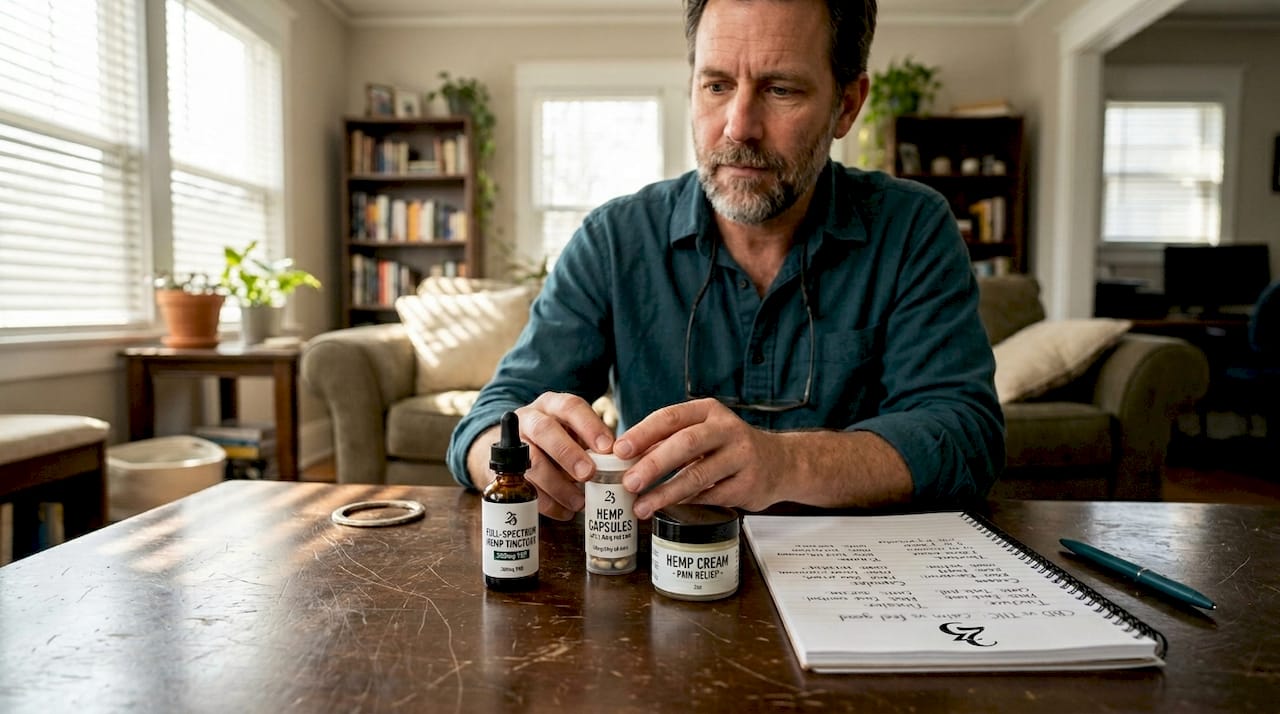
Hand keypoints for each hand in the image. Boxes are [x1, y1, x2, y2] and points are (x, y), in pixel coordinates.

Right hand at [469, 392, 614, 520]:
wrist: (511, 450)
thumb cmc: (556, 440)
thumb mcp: (572, 432)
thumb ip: (592, 444)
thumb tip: (619, 464)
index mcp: (552, 405)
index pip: (570, 406)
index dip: (589, 426)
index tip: (607, 448)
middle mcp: (530, 418)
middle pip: (544, 430)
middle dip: (568, 453)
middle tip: (588, 474)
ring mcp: (513, 443)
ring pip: (532, 462)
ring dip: (558, 485)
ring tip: (579, 502)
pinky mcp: (504, 470)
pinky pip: (524, 488)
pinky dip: (547, 503)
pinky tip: (565, 512)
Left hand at [612, 398, 792, 517]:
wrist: (780, 463)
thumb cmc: (728, 446)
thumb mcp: (702, 432)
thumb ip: (667, 441)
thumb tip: (624, 458)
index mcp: (709, 411)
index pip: (671, 417)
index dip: (643, 433)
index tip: (619, 451)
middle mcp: (728, 429)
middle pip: (685, 444)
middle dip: (653, 465)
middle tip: (628, 483)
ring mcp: (742, 456)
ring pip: (698, 475)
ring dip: (665, 493)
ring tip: (642, 507)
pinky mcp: (748, 484)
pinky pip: (710, 496)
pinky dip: (687, 503)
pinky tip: (670, 510)